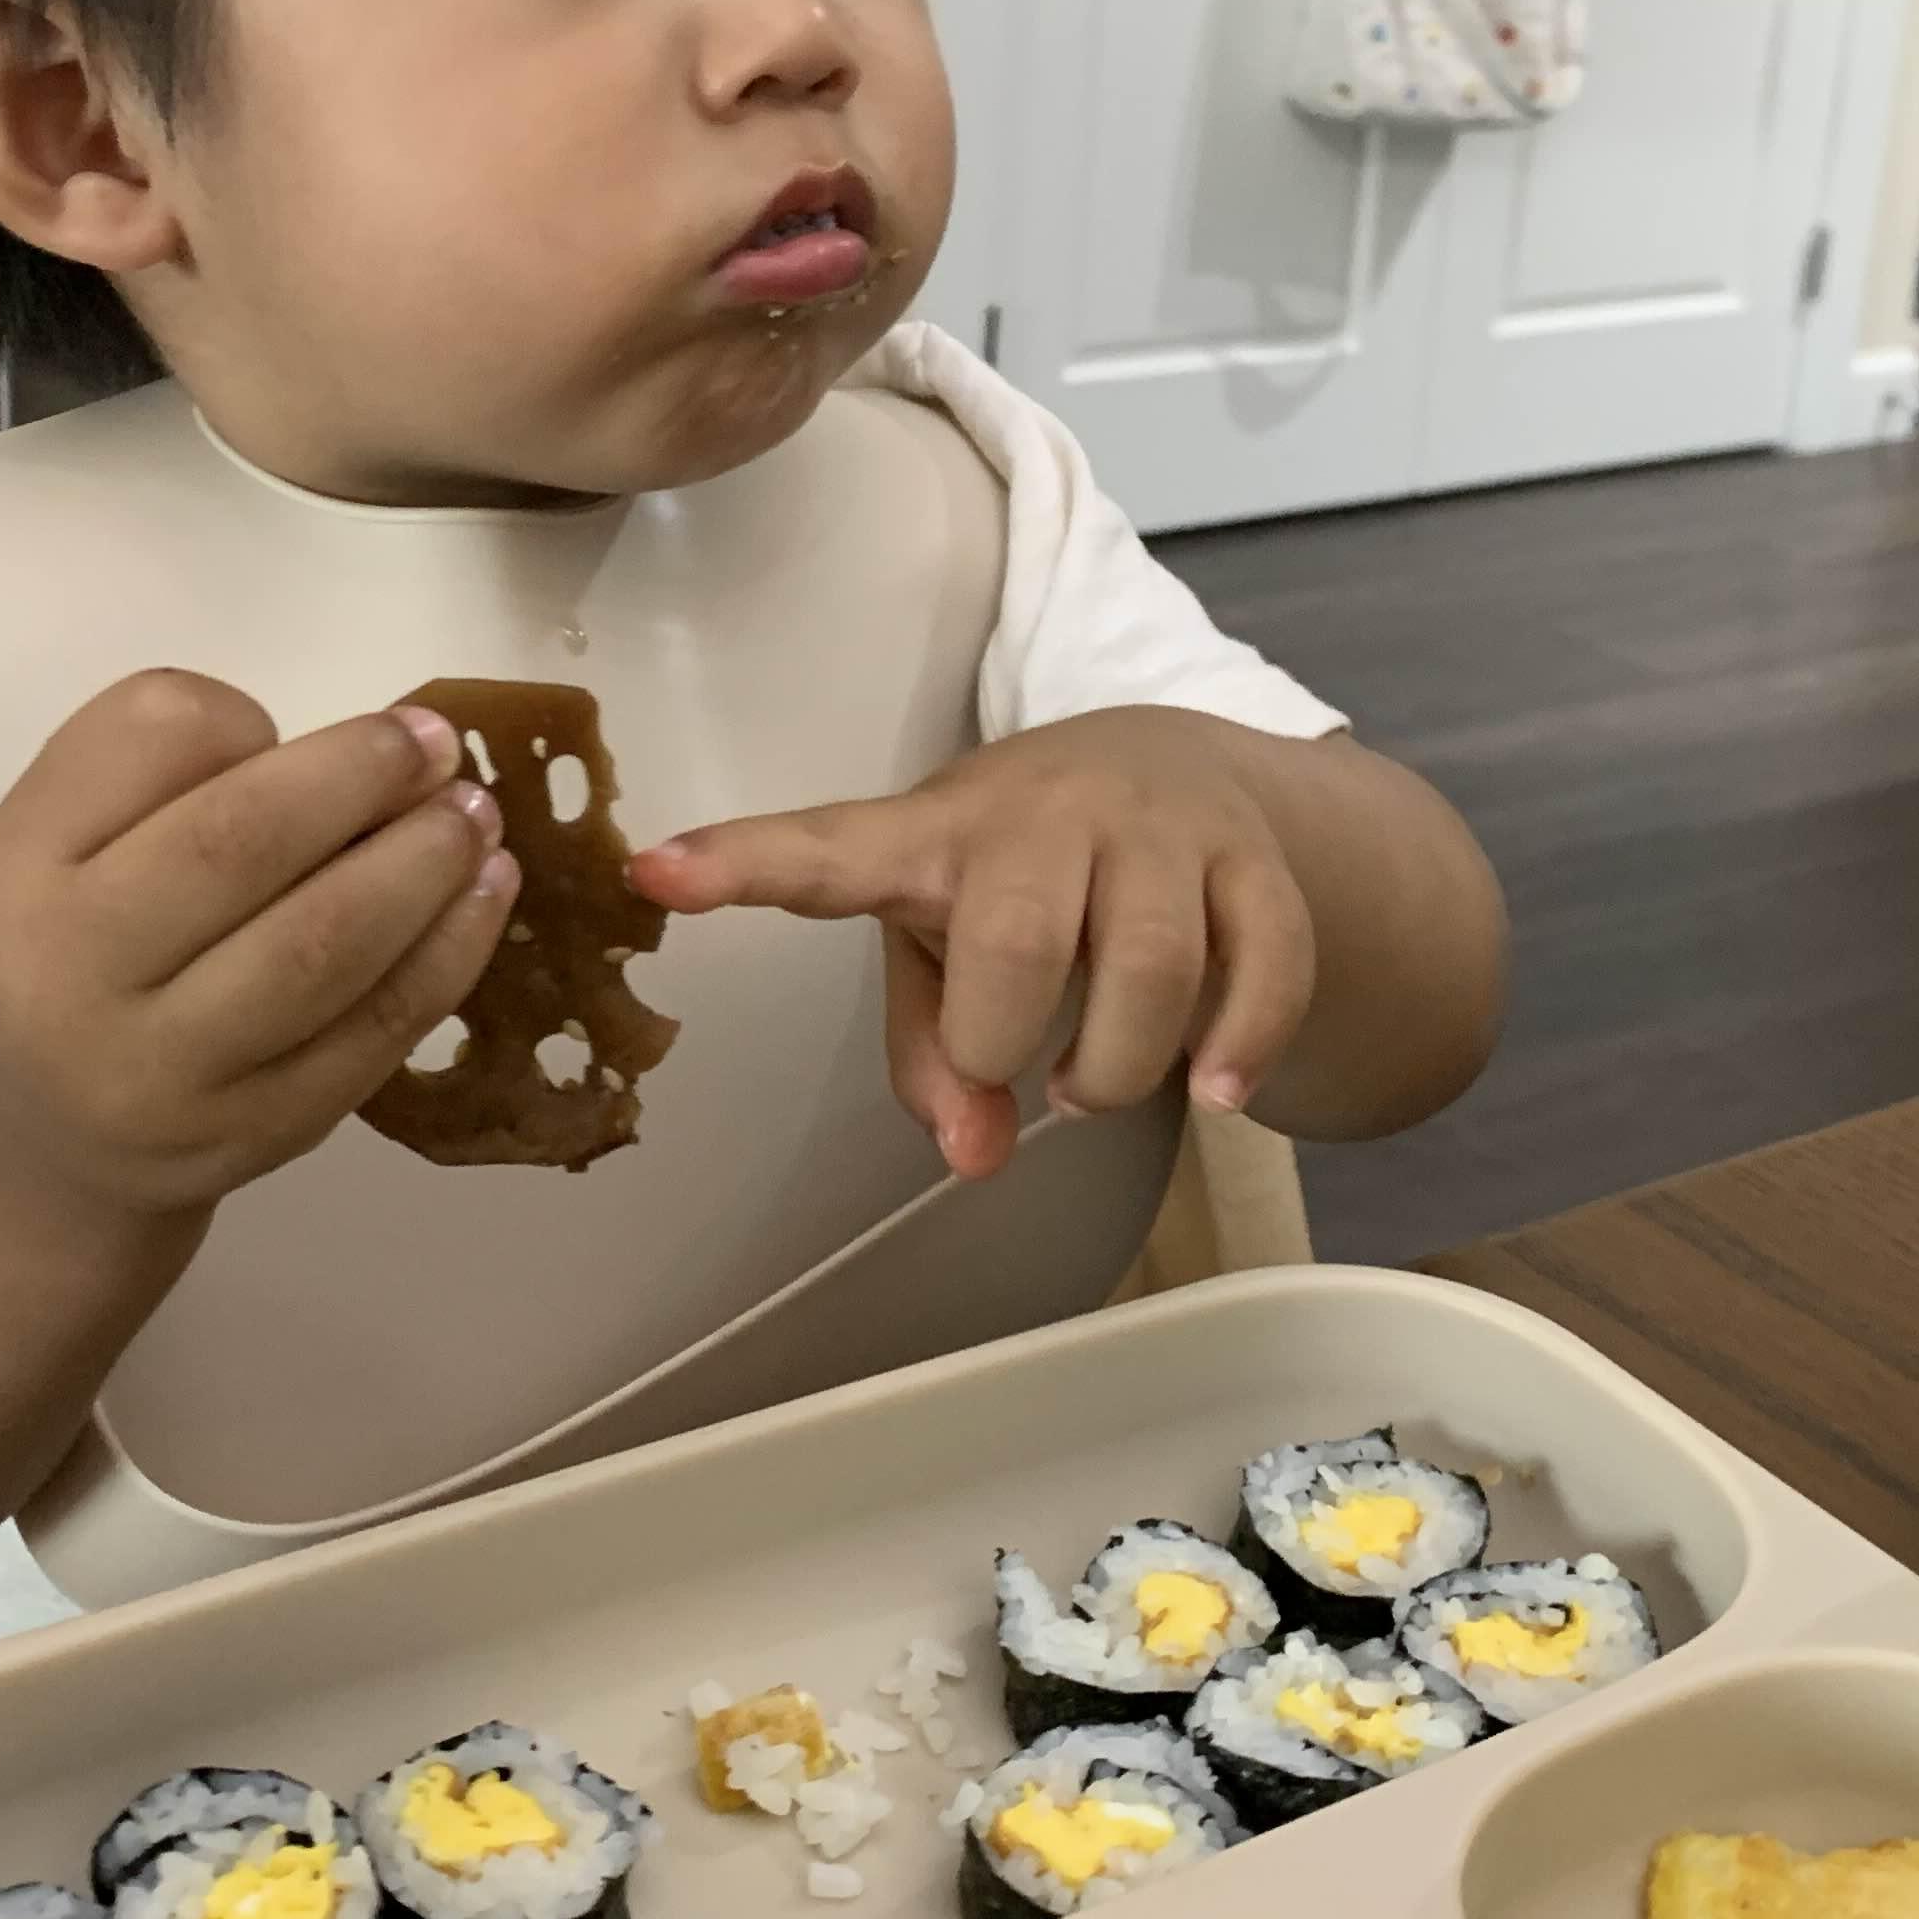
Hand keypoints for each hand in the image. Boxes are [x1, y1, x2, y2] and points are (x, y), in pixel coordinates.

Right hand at [0, 671, 517, 1215]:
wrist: (55, 1132)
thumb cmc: (78, 935)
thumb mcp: (68, 827)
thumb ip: (162, 752)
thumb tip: (328, 754)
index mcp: (27, 874)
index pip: (148, 755)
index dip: (256, 720)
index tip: (354, 716)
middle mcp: (80, 983)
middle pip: (236, 851)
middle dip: (358, 783)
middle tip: (441, 747)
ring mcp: (174, 1077)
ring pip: (320, 955)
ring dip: (422, 868)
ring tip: (476, 817)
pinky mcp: (261, 1136)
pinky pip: (371, 1036)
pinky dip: (446, 954)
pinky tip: (486, 894)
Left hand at [630, 707, 1316, 1178]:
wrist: (1188, 766)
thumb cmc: (1027, 876)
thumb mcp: (946, 944)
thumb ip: (932, 1053)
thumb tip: (976, 1151)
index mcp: (933, 832)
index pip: (828, 849)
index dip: (741, 863)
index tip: (655, 872)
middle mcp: (1046, 811)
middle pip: (1019, 943)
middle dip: (1010, 1042)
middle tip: (1019, 1068)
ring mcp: (1159, 827)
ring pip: (1152, 966)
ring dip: (1119, 1066)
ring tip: (1097, 1082)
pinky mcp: (1253, 857)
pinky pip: (1263, 967)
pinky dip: (1238, 1049)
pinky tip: (1213, 1086)